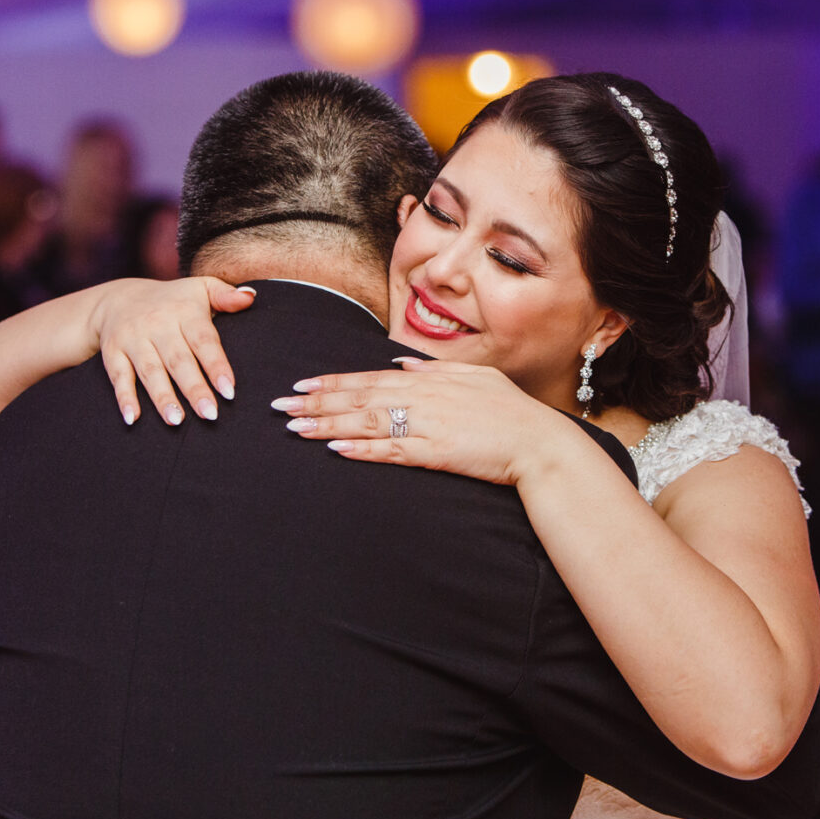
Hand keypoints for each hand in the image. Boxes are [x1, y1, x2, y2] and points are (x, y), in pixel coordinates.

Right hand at [91, 276, 257, 425]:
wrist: (119, 297)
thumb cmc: (173, 300)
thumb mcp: (201, 288)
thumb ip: (226, 295)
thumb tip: (250, 297)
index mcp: (184, 312)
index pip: (203, 341)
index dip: (216, 366)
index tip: (229, 391)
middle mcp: (157, 325)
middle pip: (178, 360)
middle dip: (193, 389)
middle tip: (210, 414)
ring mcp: (133, 339)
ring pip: (149, 371)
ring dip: (162, 397)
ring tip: (176, 421)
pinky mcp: (113, 352)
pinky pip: (118, 376)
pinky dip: (125, 398)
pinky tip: (134, 418)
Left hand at [270, 358, 565, 486]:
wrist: (540, 442)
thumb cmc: (511, 412)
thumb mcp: (475, 378)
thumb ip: (436, 370)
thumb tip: (403, 364)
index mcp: (429, 381)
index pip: (370, 379)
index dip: (333, 383)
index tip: (301, 386)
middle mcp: (423, 399)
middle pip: (360, 398)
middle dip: (317, 402)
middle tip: (279, 407)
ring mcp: (428, 426)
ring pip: (368, 422)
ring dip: (328, 425)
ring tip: (294, 429)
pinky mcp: (437, 453)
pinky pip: (392, 451)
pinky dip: (362, 450)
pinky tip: (335, 450)